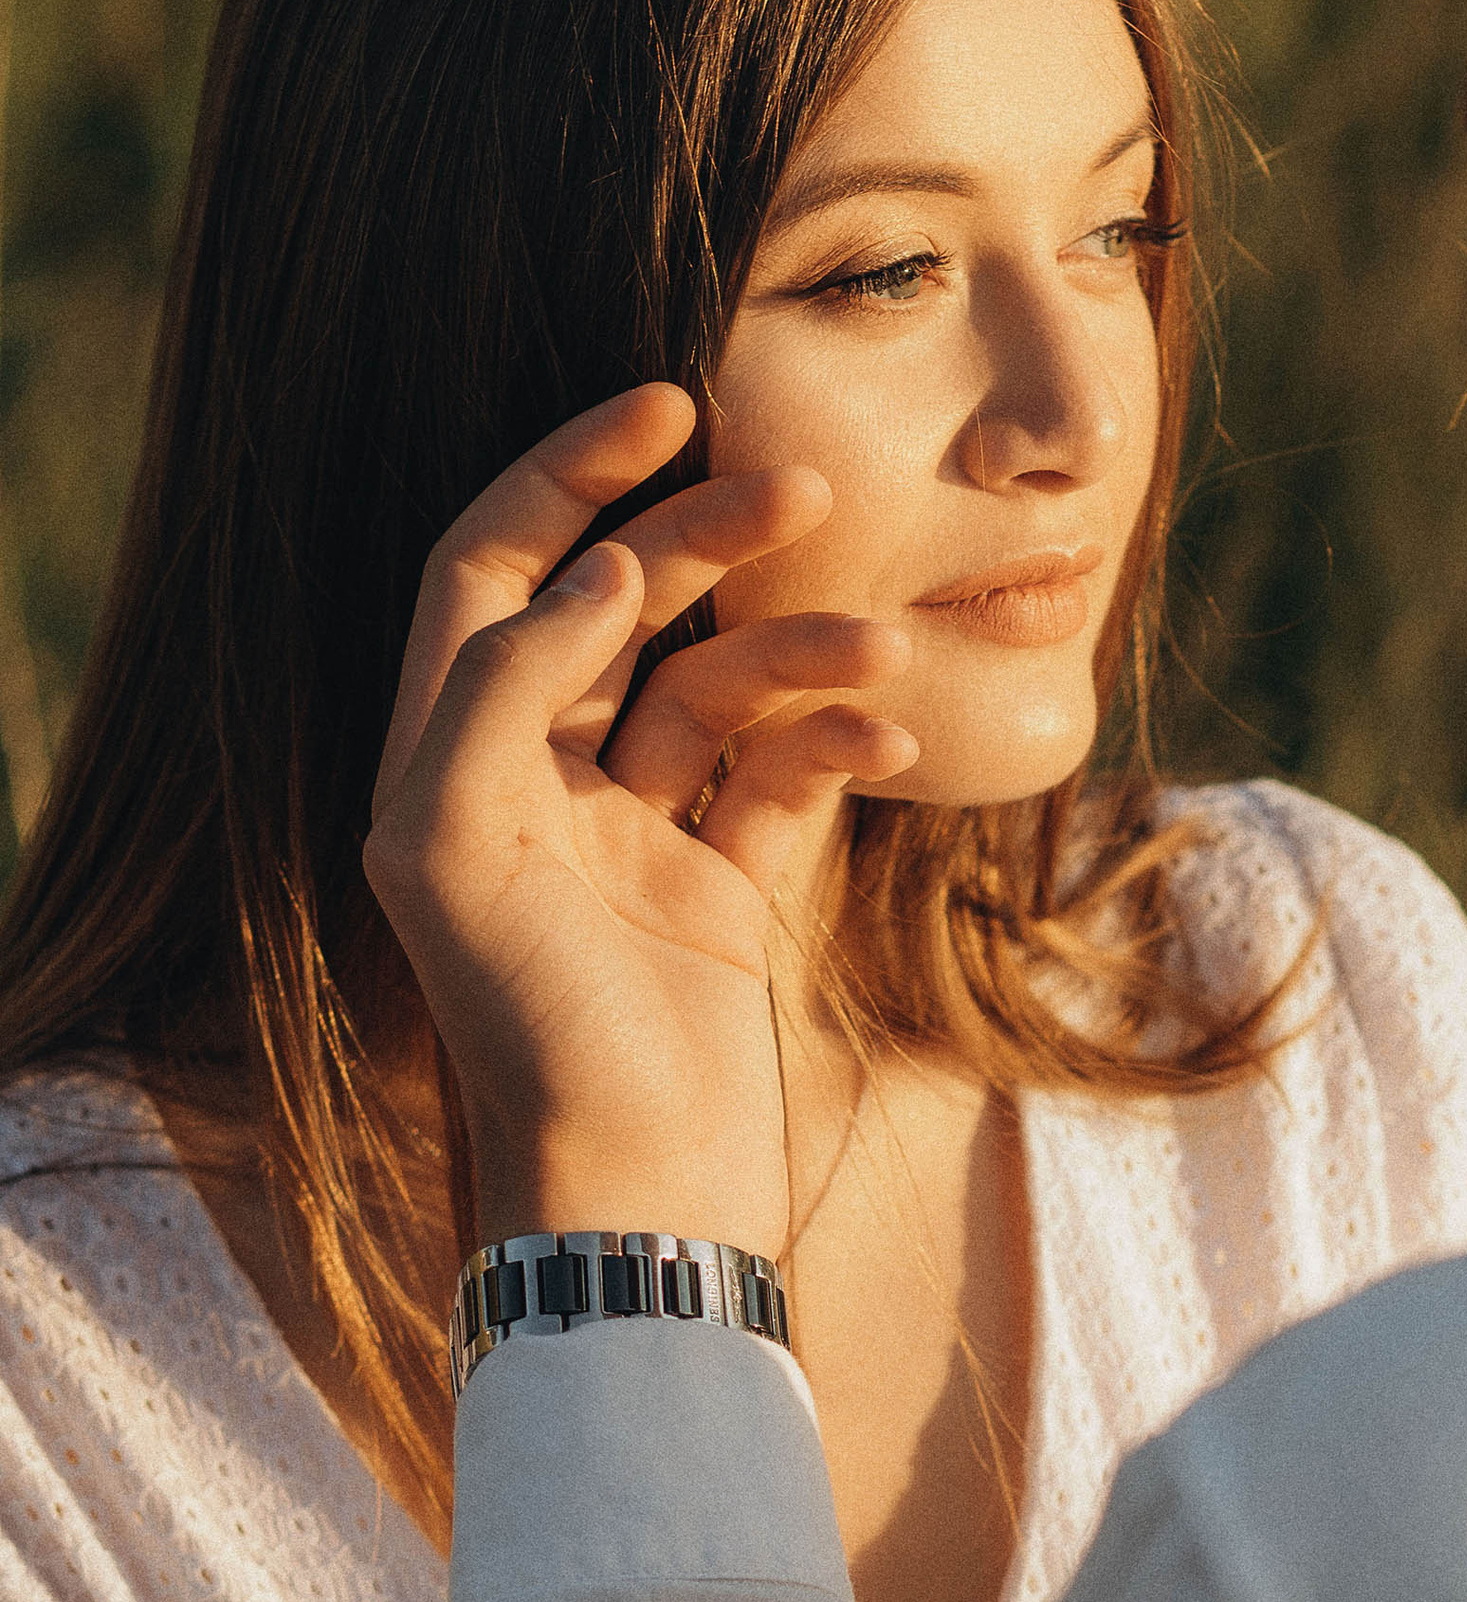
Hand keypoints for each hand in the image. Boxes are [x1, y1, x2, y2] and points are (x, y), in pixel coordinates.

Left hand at [366, 383, 916, 1251]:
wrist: (638, 1198)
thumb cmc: (530, 1034)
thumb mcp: (459, 844)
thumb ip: (505, 685)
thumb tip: (600, 567)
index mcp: (450, 764)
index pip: (492, 570)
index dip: (564, 475)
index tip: (664, 403)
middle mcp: (537, 786)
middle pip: (620, 607)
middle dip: (709, 537)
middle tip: (804, 489)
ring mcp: (637, 839)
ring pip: (720, 687)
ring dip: (799, 652)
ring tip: (881, 646)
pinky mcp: (726, 893)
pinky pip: (786, 777)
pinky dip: (835, 738)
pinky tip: (882, 730)